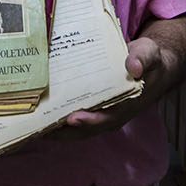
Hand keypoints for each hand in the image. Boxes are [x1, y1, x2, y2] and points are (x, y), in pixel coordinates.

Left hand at [49, 37, 172, 138]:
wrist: (151, 66)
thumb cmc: (148, 60)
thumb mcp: (148, 54)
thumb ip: (142, 59)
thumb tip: (134, 67)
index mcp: (127, 104)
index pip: (107, 117)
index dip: (90, 120)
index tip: (73, 118)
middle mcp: (113, 114)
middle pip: (86, 129)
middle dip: (64, 131)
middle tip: (41, 126)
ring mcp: (103, 114)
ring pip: (78, 129)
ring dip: (57, 130)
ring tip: (34, 126)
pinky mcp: (94, 108)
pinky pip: (75, 119)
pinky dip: (59, 121)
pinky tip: (41, 116)